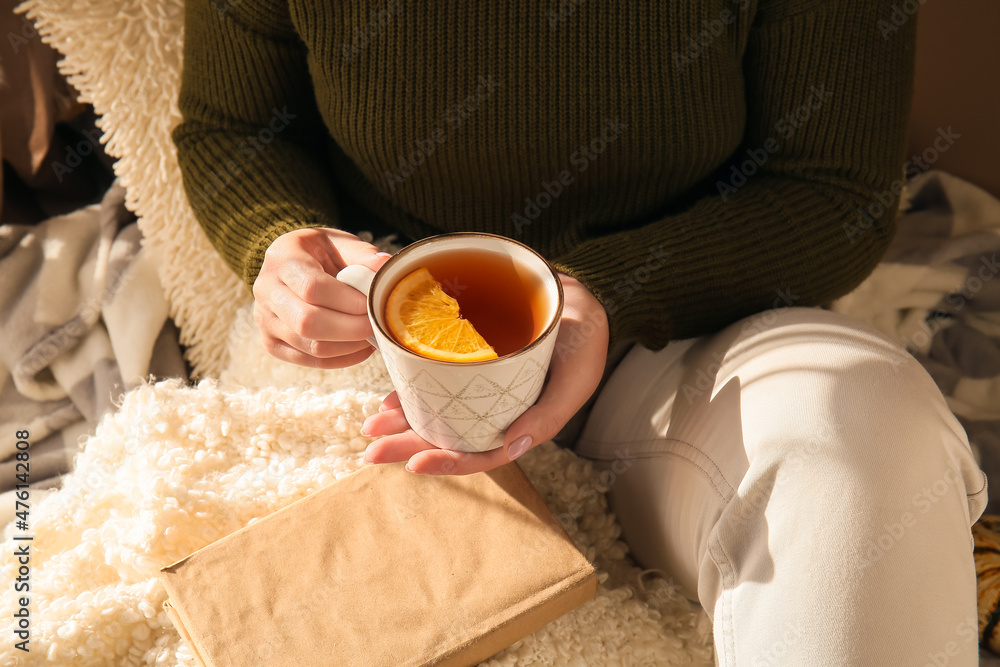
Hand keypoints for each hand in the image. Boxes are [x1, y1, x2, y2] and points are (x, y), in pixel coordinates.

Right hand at [253, 227, 391, 367]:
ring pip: (311, 346)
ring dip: (349, 346)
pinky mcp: (271, 343)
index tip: (371, 303)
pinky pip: (309, 361)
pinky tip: (359, 348)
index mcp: (282, 258)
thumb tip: (386, 267)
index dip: (347, 301)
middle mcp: (267, 291)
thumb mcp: (339, 242)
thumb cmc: (319, 252)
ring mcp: (265, 320)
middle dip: (350, 328)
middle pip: (308, 322)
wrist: (289, 264)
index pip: (312, 288)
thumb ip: (363, 254)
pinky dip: (340, 359)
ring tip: (371, 336)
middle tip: (375, 324)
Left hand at [362, 273, 609, 473]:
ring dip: (402, 418)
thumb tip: (513, 447)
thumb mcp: (578, 375)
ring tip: (371, 425)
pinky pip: (435, 377)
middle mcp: (495, 410)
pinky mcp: (467, 358)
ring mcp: (479, 385)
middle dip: (408, 444)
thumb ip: (550, 413)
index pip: (481, 453)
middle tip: (371, 450)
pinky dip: (412, 386)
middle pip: (449, 435)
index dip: (449, 463)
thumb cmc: (583, 338)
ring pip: (436, 409)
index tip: (415, 464)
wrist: (573, 293)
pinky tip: (391, 391)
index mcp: (521, 422)